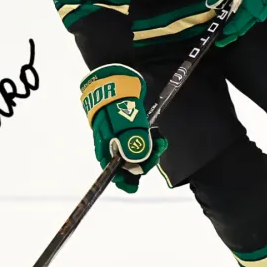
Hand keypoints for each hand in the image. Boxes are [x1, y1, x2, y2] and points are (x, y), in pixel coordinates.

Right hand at [79, 64, 167, 192]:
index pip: (112, 173)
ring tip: (161, 141)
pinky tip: (159, 138)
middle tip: (158, 149)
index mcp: (105, 149)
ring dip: (150, 151)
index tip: (135, 185)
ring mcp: (120, 138)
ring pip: (136, 154)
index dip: (125, 181)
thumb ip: (132, 144)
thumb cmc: (117, 105)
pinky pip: (140, 142)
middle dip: (145, 162)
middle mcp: (112, 146)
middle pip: (128, 165)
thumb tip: (137, 165)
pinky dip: (150, 142)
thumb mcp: (125, 125)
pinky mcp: (129, 129)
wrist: (115, 81)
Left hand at [205, 0, 266, 46]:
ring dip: (245, 22)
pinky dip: (253, 12)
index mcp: (251, 5)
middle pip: (247, 24)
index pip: (237, 25)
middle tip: (226, 35)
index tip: (218, 38)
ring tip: (235, 25)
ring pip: (255, 17)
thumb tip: (211, 4)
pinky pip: (262, 9)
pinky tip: (248, 11)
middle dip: (236, 30)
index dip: (227, 32)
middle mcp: (262, 8)